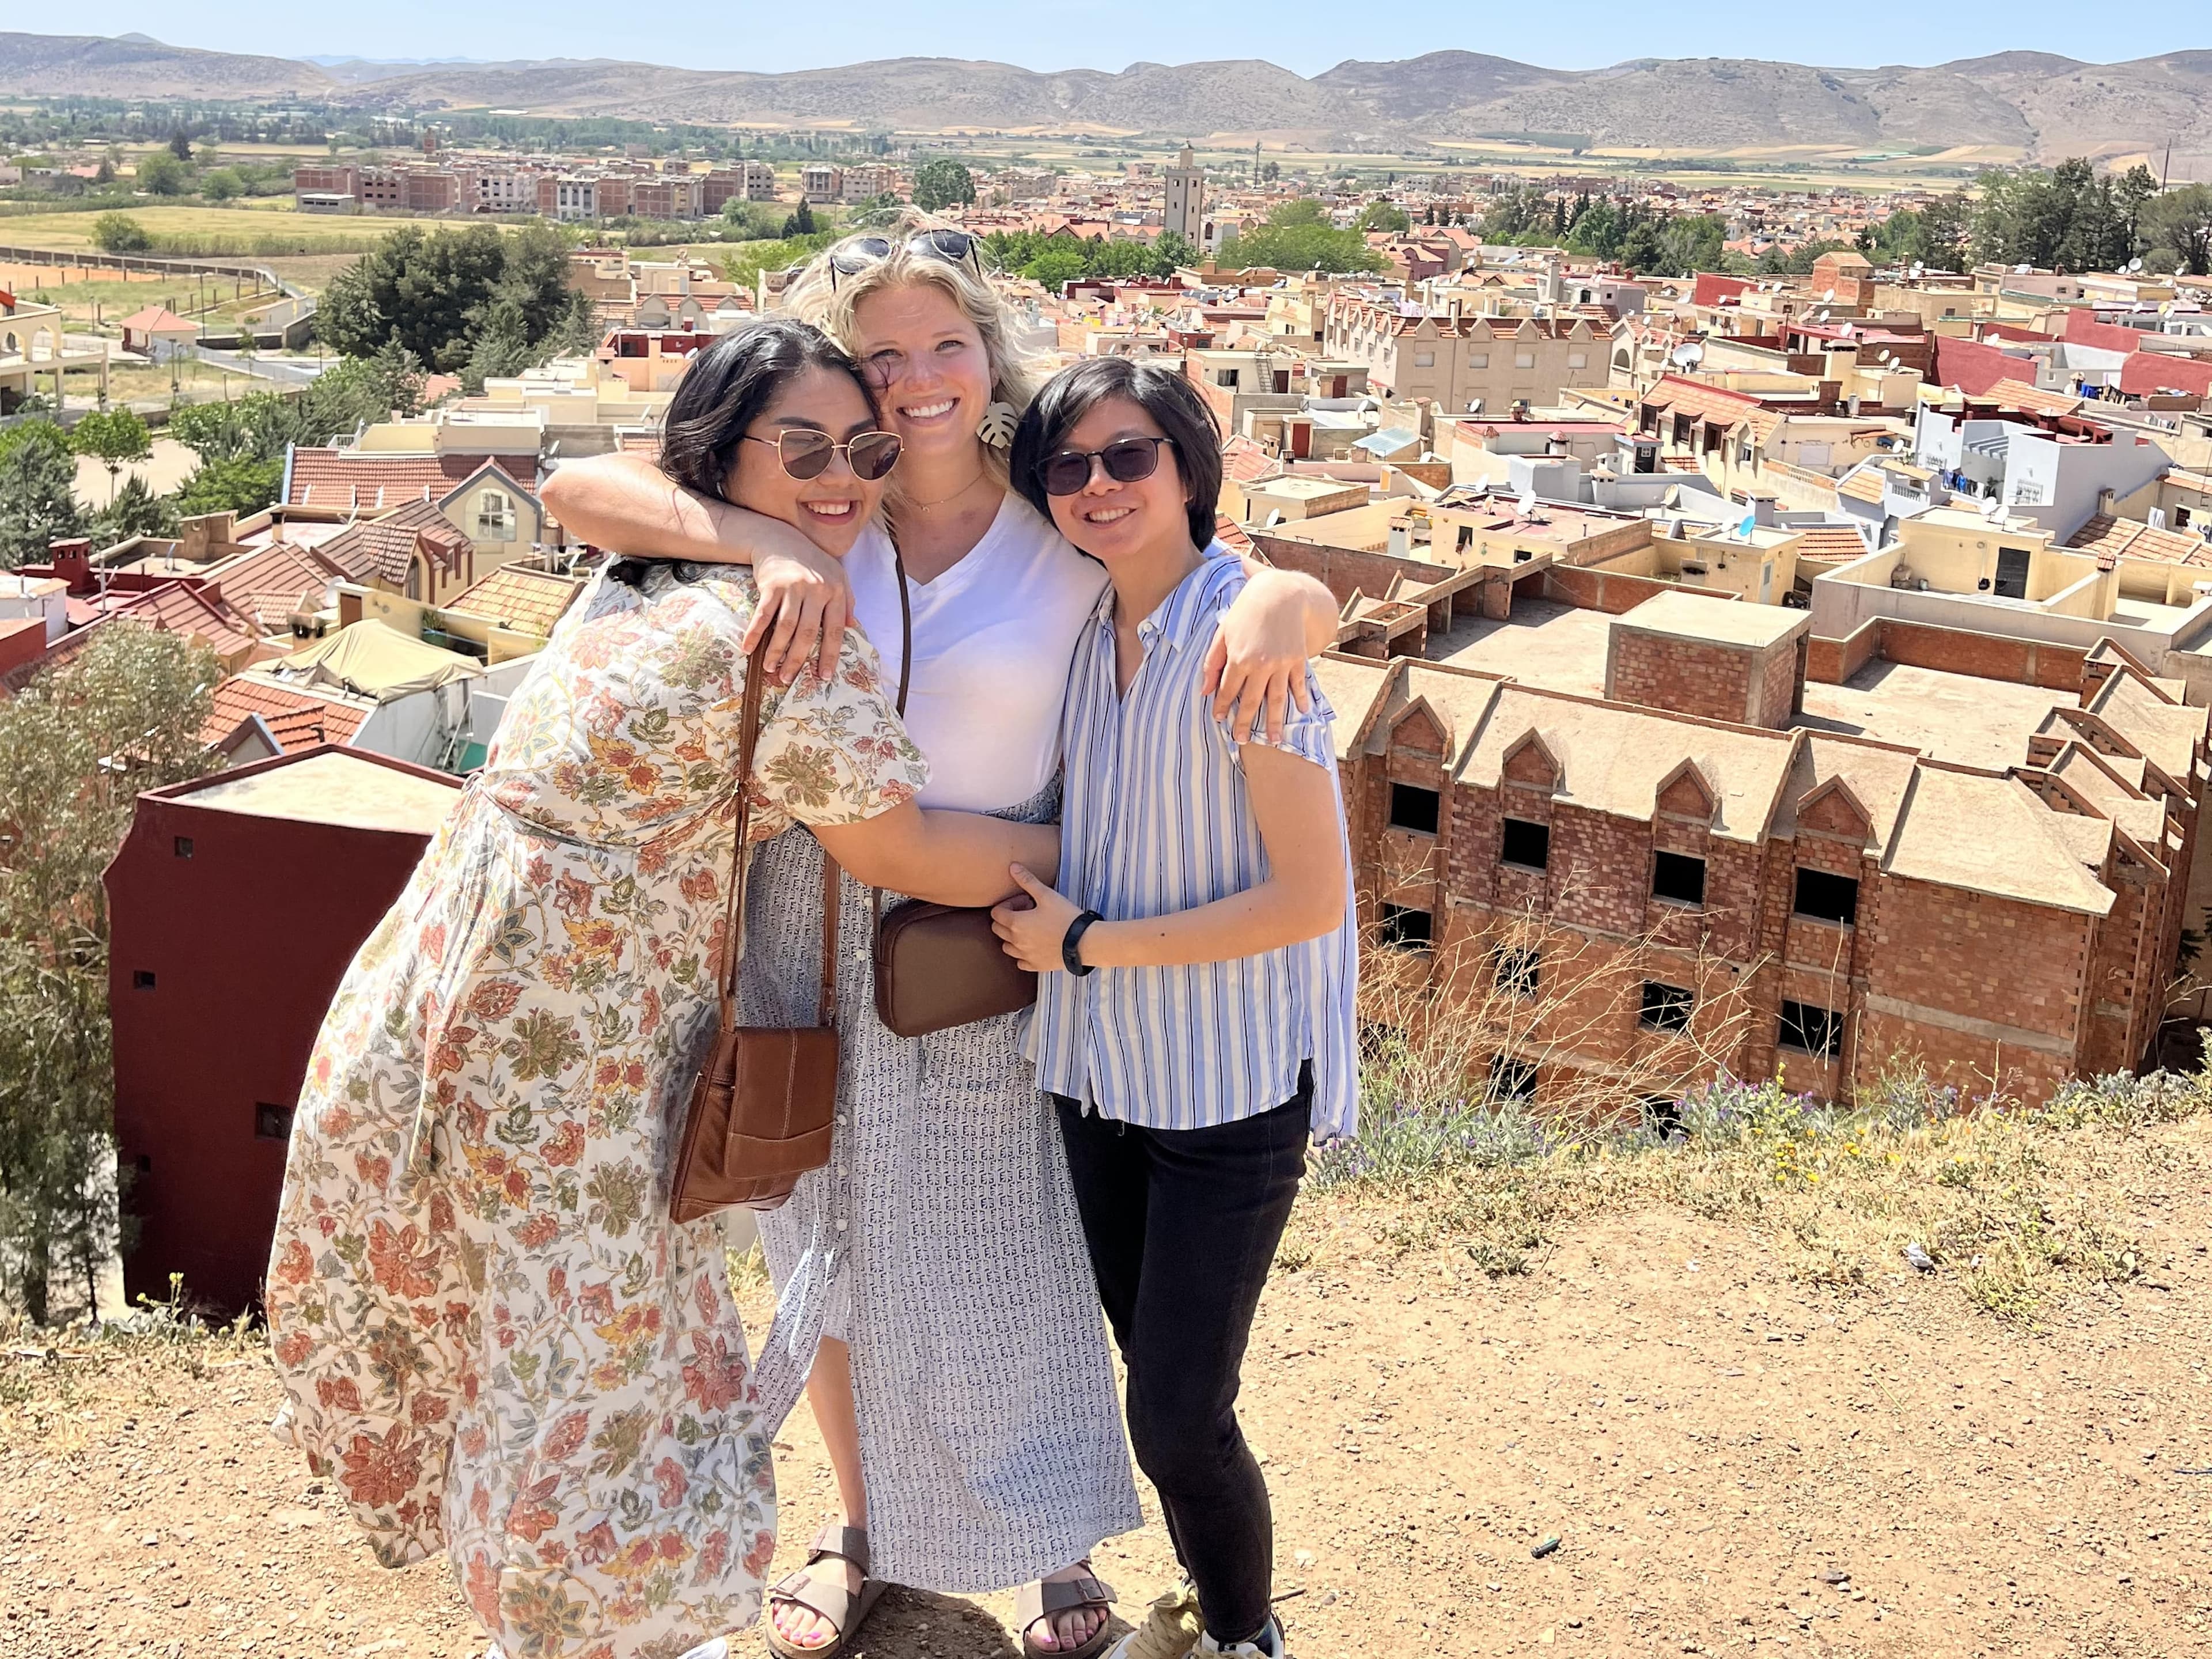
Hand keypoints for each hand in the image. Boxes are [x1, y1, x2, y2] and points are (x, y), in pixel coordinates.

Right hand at [742, 539, 851, 683]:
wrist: (780, 538)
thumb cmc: (812, 562)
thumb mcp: (837, 576)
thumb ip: (847, 601)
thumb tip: (853, 626)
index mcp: (835, 591)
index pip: (834, 630)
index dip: (829, 655)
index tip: (823, 676)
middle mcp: (816, 589)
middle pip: (807, 633)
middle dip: (797, 659)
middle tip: (787, 678)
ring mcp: (793, 587)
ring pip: (785, 627)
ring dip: (776, 651)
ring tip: (770, 667)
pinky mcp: (771, 585)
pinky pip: (763, 614)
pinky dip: (755, 633)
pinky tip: (748, 648)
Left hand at [990, 864, 1082, 972]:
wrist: (1084, 943)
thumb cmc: (1065, 917)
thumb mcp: (1046, 895)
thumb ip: (1027, 880)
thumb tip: (1012, 867)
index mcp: (1015, 923)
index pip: (996, 913)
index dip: (1008, 904)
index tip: (1025, 901)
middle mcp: (1016, 941)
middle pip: (998, 929)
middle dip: (1008, 918)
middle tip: (1028, 912)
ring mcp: (1025, 956)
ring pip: (1006, 946)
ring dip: (1012, 936)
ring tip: (1029, 928)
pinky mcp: (1036, 966)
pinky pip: (1020, 962)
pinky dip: (1022, 954)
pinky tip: (1034, 945)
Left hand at [1203, 565, 1315, 745]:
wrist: (1280, 593)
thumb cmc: (1246, 611)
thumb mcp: (1223, 632)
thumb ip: (1212, 662)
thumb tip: (1204, 690)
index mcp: (1239, 658)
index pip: (1228, 691)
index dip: (1222, 706)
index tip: (1219, 720)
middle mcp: (1261, 665)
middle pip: (1251, 701)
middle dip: (1244, 723)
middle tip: (1241, 740)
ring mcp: (1282, 664)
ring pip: (1277, 700)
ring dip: (1274, 722)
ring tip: (1273, 739)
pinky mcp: (1298, 659)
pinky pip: (1298, 684)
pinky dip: (1300, 699)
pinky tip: (1300, 713)